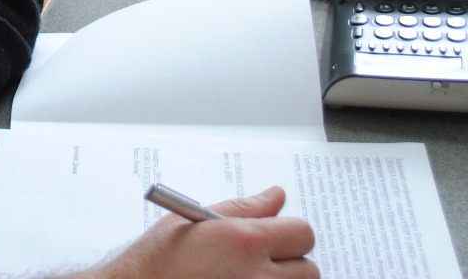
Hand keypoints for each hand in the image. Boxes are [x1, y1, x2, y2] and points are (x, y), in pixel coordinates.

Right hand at [72, 186, 317, 278]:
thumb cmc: (158, 262)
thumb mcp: (193, 222)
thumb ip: (243, 208)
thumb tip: (276, 196)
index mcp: (244, 241)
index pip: (302, 233)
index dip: (289, 234)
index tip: (276, 238)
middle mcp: (257, 275)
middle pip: (309, 269)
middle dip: (290, 264)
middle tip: (261, 264)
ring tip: (247, 277)